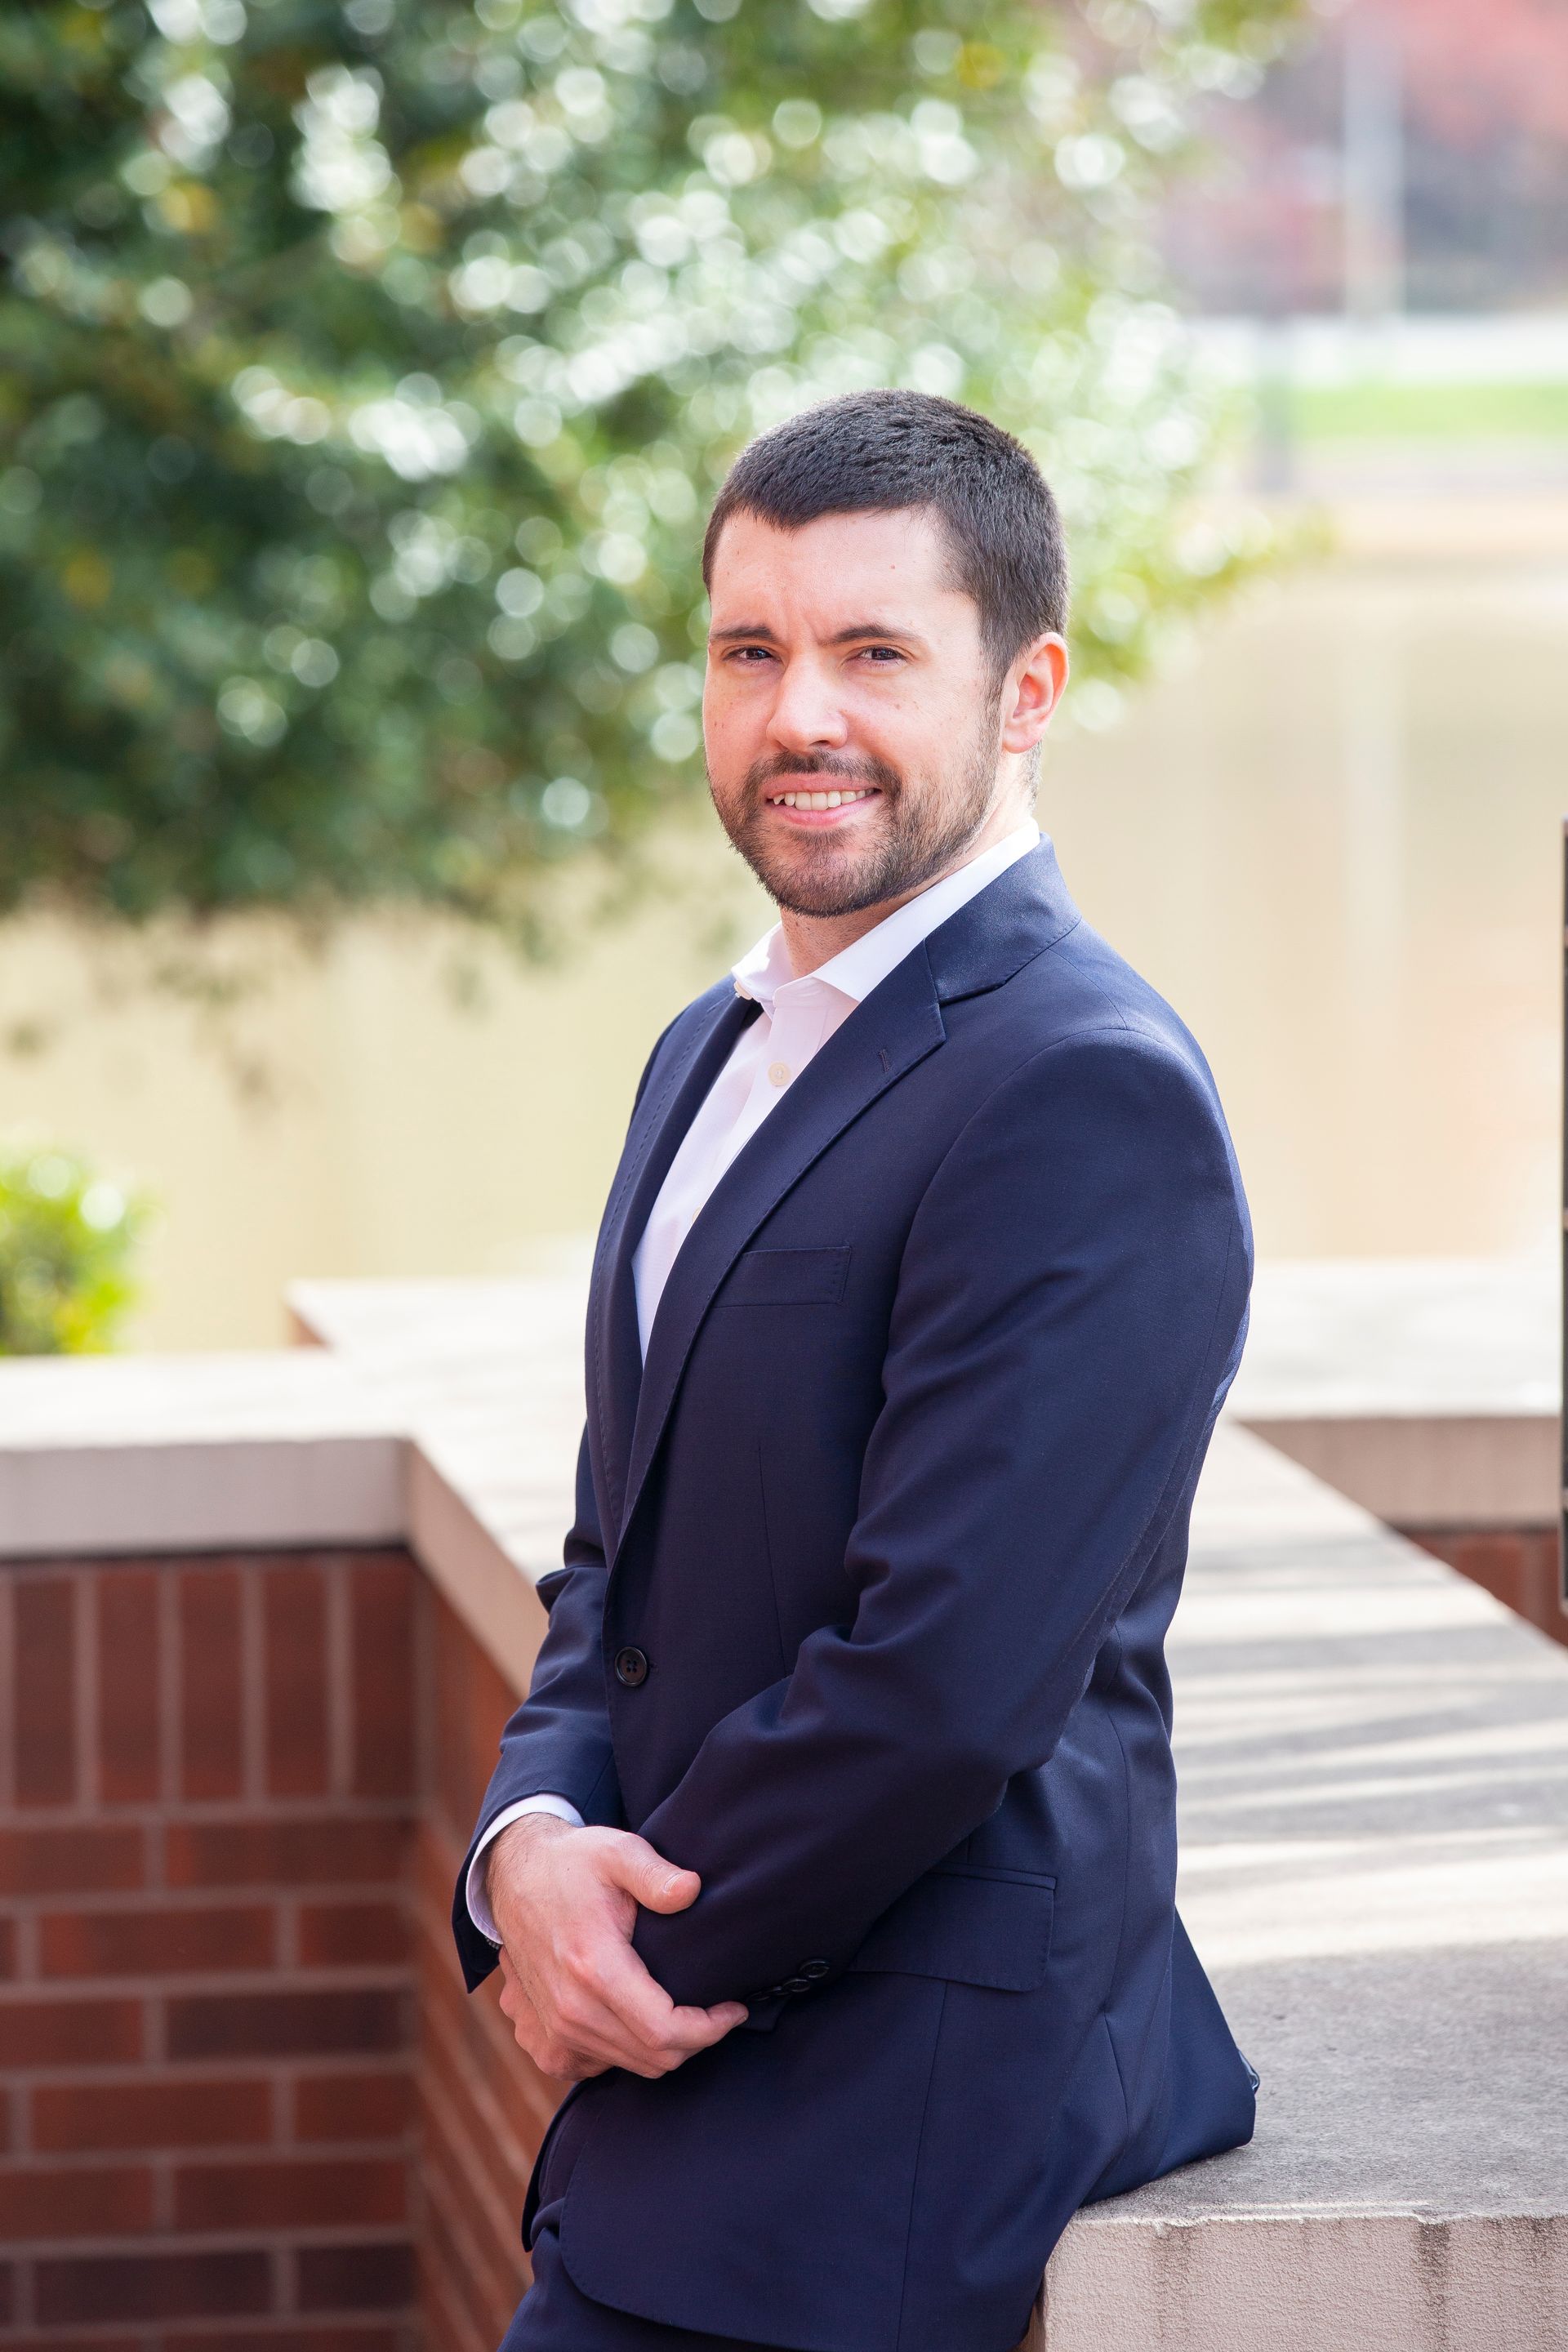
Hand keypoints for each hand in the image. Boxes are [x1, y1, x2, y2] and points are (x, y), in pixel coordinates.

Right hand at [485, 1814, 746, 2082]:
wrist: (514, 1879)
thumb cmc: (574, 1864)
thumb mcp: (618, 1852)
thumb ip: (656, 1874)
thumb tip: (692, 1890)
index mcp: (592, 1968)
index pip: (664, 2031)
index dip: (710, 2028)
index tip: (735, 2007)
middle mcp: (569, 2011)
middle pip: (654, 2057)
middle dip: (697, 2039)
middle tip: (717, 2009)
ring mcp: (554, 2033)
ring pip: (632, 2066)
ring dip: (664, 2046)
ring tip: (683, 2009)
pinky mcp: (545, 2043)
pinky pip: (601, 2066)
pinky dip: (628, 2051)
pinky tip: (638, 2017)